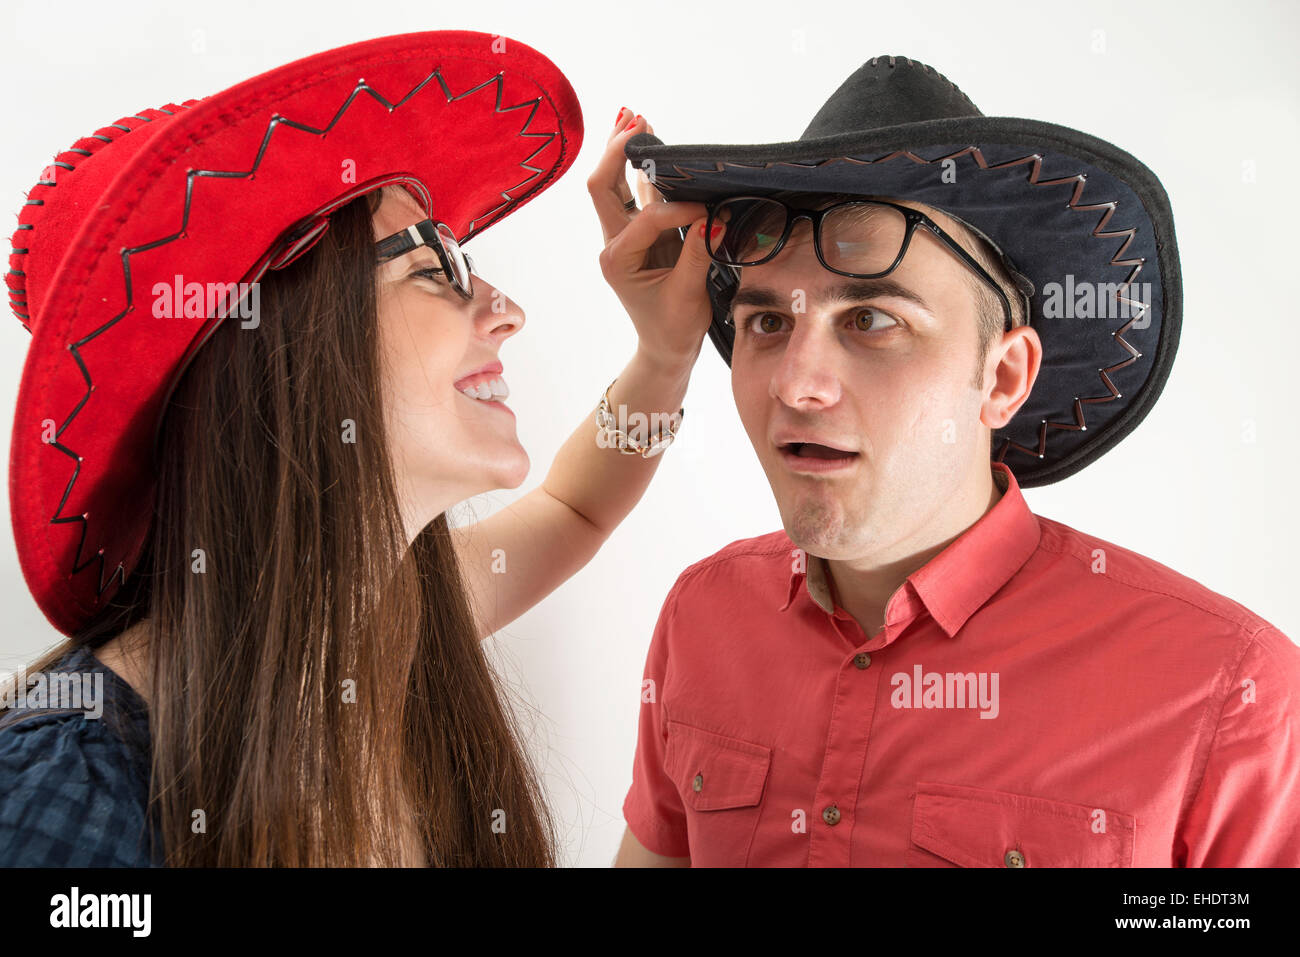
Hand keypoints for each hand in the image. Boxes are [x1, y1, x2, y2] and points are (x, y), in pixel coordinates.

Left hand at [587, 107, 723, 370]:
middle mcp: (615, 243)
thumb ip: (699, 254)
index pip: (645, 220)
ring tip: (636, 115)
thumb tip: (716, 217)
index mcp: (618, 260)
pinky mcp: (643, 234)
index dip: (678, 211)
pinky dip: (645, 168)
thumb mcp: (688, 295)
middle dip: (616, 152)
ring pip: (617, 186)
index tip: (708, 213)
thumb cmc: (673, 328)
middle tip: (632, 119)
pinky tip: (651, 141)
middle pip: (603, 187)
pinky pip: (640, 194)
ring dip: (625, 151)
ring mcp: (627, 236)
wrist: (666, 347)